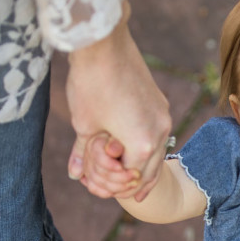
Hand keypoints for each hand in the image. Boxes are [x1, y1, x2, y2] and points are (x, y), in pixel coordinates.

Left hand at [66, 2, 171, 200]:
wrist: (104, 43)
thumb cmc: (91, 85)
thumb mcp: (84, 124)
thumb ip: (84, 154)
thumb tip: (75, 174)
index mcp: (142, 145)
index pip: (130, 177)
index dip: (114, 186)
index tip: (102, 188)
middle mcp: (160, 133)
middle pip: (151, 170)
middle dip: (136, 183)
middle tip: (129, 197)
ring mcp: (164, 116)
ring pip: (158, 151)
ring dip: (146, 165)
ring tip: (134, 177)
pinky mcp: (160, 103)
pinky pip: (157, 134)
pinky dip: (147, 145)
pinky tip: (136, 146)